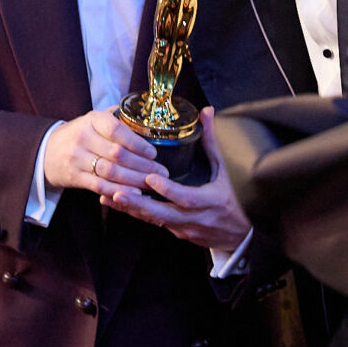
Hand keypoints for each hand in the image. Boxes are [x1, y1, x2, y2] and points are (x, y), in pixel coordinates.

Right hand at [43, 108, 166, 198]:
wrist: (47, 151)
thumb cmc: (79, 134)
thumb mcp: (93, 119)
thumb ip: (117, 117)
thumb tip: (147, 118)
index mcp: (92, 120)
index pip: (116, 130)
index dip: (137, 143)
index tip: (153, 153)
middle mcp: (83, 138)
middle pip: (117, 154)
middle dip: (142, 165)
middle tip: (161, 172)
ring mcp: (77, 159)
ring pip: (110, 172)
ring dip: (134, 180)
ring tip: (151, 184)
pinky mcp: (75, 177)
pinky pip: (99, 186)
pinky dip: (118, 191)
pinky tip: (134, 194)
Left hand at [105, 108, 251, 249]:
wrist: (239, 234)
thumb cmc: (232, 196)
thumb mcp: (223, 169)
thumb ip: (211, 141)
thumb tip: (206, 111)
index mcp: (210, 201)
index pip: (186, 198)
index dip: (167, 190)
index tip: (150, 178)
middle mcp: (195, 218)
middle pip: (163, 214)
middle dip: (139, 204)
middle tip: (117, 192)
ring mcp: (184, 228)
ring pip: (154, 220)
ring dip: (132, 209)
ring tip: (109, 196)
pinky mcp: (177, 234)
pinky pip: (154, 223)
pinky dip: (136, 214)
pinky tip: (116, 203)